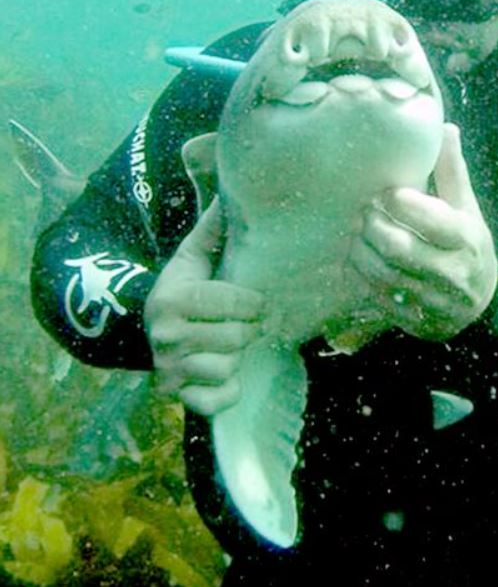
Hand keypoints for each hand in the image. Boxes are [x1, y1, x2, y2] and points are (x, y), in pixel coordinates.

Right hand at [144, 198, 264, 415]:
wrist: (147, 329)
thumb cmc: (184, 287)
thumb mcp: (193, 255)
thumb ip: (215, 227)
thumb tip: (234, 189)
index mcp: (171, 299)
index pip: (231, 302)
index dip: (252, 301)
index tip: (256, 300)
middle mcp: (164, 337)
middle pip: (236, 337)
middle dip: (248, 329)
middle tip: (246, 323)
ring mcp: (168, 370)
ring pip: (228, 368)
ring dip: (237, 357)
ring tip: (231, 344)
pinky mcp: (176, 396)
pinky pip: (217, 401)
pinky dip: (228, 390)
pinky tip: (225, 373)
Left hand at [349, 123, 497, 339]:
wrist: (482, 306)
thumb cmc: (468, 246)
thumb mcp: (467, 208)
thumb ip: (451, 172)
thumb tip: (445, 127)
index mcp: (467, 238)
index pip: (430, 218)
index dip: (400, 202)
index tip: (384, 192)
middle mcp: (454, 272)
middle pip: (399, 248)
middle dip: (373, 227)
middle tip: (362, 214)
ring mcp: (435, 301)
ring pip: (384, 275)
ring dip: (361, 253)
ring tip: (355, 237)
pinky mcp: (417, 321)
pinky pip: (379, 300)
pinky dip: (362, 279)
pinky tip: (356, 263)